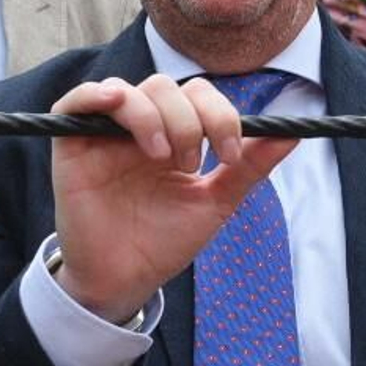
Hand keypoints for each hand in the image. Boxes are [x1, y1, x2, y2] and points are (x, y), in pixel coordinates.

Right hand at [49, 75, 297, 324]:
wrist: (126, 280)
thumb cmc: (164, 241)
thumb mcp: (215, 201)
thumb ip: (250, 166)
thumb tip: (294, 134)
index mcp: (173, 134)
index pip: (198, 94)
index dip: (219, 114)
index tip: (230, 154)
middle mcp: (139, 127)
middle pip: (165, 86)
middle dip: (189, 122)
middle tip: (191, 165)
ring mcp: (104, 133)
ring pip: (131, 91)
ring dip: (154, 118)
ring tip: (162, 159)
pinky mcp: (71, 144)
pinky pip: (76, 101)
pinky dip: (95, 94)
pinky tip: (115, 103)